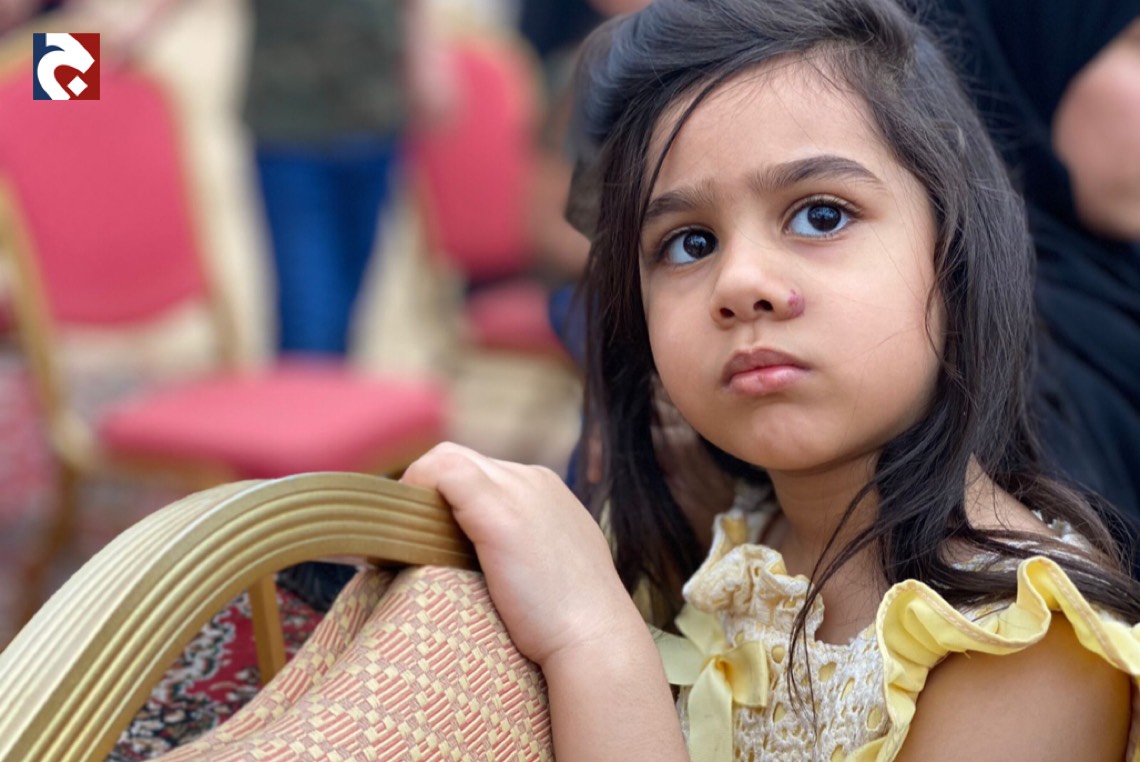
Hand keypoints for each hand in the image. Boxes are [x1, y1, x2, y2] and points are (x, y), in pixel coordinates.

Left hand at [400, 442, 644, 666]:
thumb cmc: (571, 618)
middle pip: (463, 460)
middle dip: (430, 490)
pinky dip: (416, 488)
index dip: (450, 497)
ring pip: (448, 459)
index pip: (483, 472)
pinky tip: (406, 526)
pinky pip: (443, 472)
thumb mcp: (552, 565)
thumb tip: (485, 557)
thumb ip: (525, 547)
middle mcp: (532, 479)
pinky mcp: (498, 511)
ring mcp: (517, 490)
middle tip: (410, 534)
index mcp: (546, 490)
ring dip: (419, 490)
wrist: (594, 637)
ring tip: (405, 534)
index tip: (432, 534)